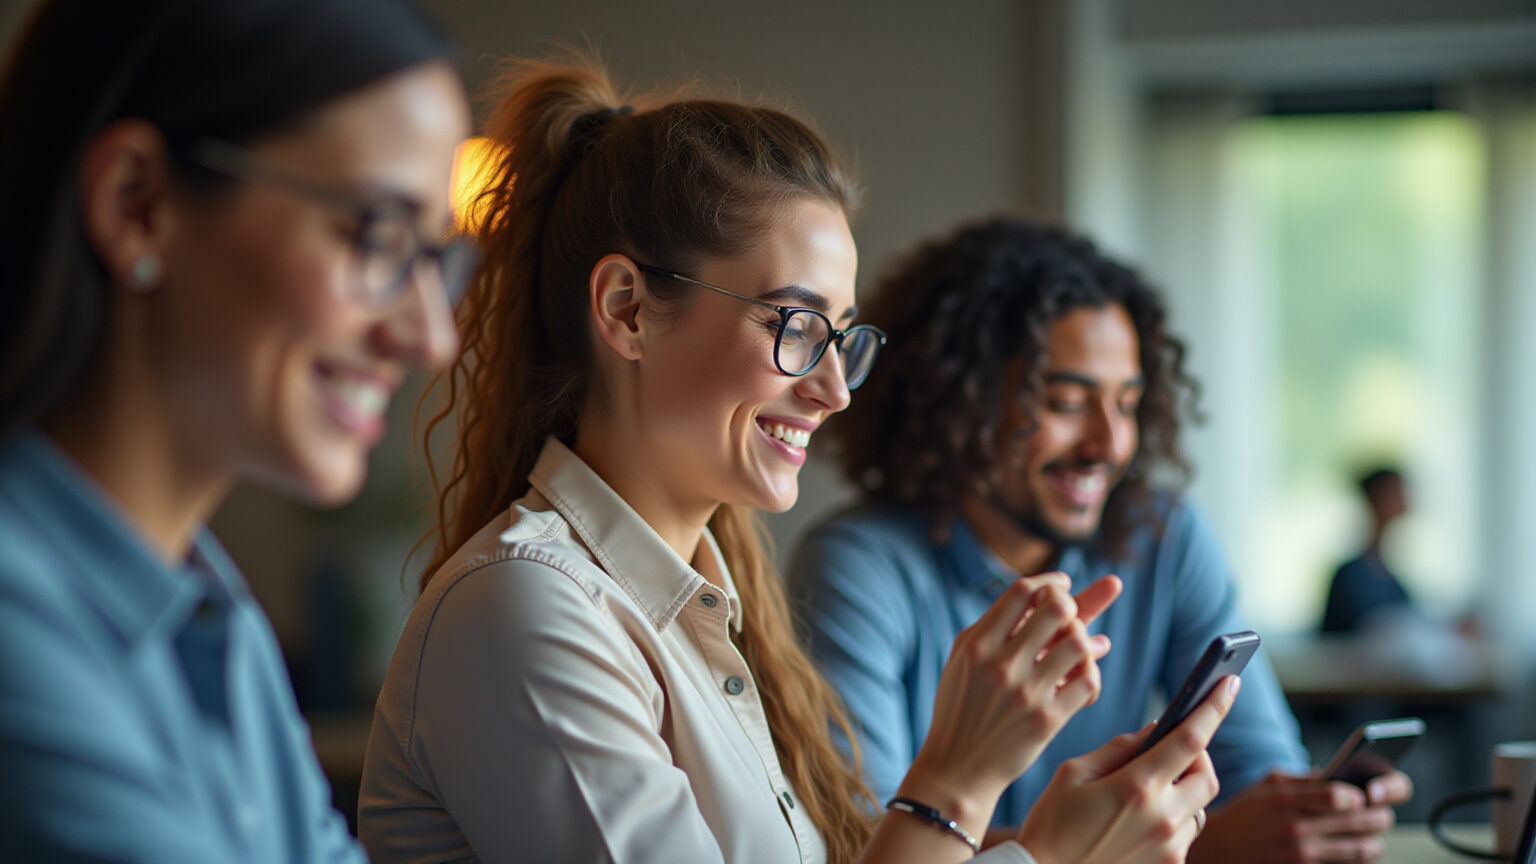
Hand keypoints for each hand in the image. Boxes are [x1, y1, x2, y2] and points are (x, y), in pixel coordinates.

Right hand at [900, 574, 1120, 832]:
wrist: (959, 767)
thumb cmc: (962, 707)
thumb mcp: (963, 660)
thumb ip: (997, 626)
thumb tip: (1048, 599)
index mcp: (977, 644)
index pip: (1022, 591)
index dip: (1050, 582)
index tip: (1063, 586)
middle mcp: (1001, 664)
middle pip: (1057, 609)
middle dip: (1074, 606)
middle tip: (1073, 617)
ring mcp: (1026, 692)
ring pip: (1080, 644)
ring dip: (1087, 642)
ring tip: (1084, 649)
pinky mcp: (1047, 720)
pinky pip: (1088, 683)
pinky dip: (1092, 676)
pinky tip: (1083, 681)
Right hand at [1019, 675, 1239, 863]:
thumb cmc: (1052, 823)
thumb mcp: (1074, 773)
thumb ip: (1120, 747)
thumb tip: (1156, 729)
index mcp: (1136, 787)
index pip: (1190, 738)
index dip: (1213, 706)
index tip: (1229, 682)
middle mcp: (1163, 818)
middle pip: (1207, 775)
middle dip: (1197, 756)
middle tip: (1171, 748)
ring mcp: (1170, 848)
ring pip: (1199, 806)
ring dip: (1183, 788)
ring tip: (1149, 786)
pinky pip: (1185, 832)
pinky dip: (1172, 816)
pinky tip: (1140, 817)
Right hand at [1188, 770, 1412, 863]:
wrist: (1217, 849)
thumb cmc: (1245, 813)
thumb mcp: (1267, 787)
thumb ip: (1302, 780)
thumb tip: (1339, 777)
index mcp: (1285, 799)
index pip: (1337, 795)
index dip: (1358, 796)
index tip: (1362, 797)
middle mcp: (1294, 827)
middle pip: (1356, 822)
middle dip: (1377, 818)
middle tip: (1382, 816)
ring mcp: (1299, 854)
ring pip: (1358, 850)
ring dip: (1373, 844)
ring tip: (1373, 840)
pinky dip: (1354, 862)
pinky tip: (1355, 856)